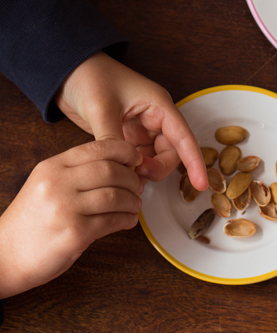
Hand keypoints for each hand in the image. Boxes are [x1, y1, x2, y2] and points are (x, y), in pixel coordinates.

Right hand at [0, 139, 142, 298]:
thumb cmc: (31, 220)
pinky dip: (126, 219)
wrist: (5, 255)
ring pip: (114, 195)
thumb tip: (119, 164)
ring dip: (132, 200)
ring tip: (134, 205)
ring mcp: (66, 208)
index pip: (98, 147)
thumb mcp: (46, 183)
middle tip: (138, 185)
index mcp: (53, 167)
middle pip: (110, 170)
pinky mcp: (74, 234)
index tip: (135, 159)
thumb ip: (77, 171)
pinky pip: (111, 221)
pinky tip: (127, 220)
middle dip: (131, 177)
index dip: (124, 151)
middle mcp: (58, 184)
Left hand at [55, 52, 207, 189]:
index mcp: (157, 105)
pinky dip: (131, 169)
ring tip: (126, 176)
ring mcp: (140, 128)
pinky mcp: (125, 137)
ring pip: (154, 158)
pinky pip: (136, 158)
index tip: (201, 184)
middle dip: (158, 168)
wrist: (68, 72)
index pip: (183, 137)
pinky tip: (120, 174)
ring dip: (144, 170)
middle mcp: (154, 117)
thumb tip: (122, 168)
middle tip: (137, 175)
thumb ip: (113, 139)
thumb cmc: (90, 77)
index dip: (194, 162)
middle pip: (170, 152)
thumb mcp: (102, 108)